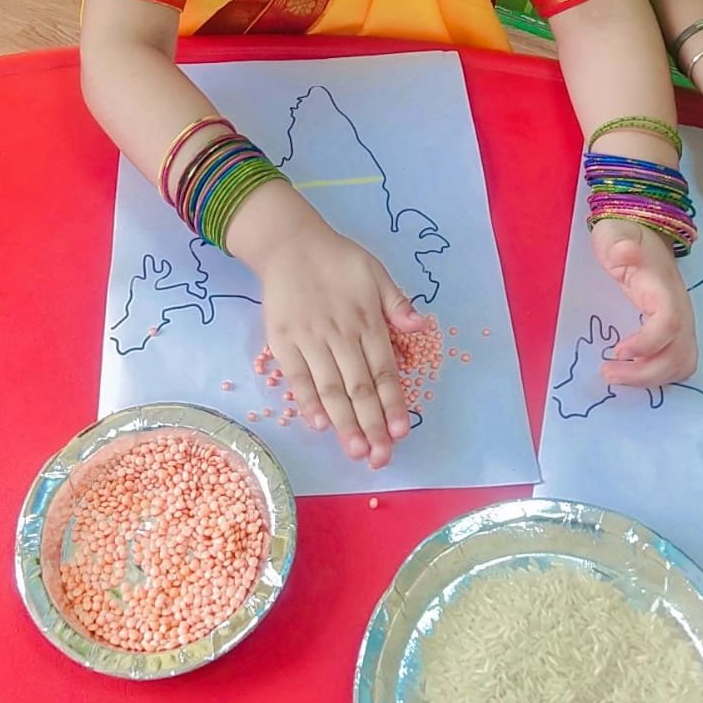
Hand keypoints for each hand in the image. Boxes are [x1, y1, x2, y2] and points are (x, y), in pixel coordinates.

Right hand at [241, 197, 424, 468]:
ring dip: (344, 422)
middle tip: (381, 458)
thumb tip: (420, 325)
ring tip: (356, 451)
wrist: (289, 243)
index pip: (384, 370)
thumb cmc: (336, 261)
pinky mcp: (283, 342)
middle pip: (359, 387)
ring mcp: (310, 340)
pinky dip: (307, 401)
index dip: (393, 403)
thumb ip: (396, 302)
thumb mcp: (375, 272)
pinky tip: (319, 424)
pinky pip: (297, 377)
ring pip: (330, 388)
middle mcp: (341, 335)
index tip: (401, 431)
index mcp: (367, 321)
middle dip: (372, 425)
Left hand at [591, 218, 697, 386]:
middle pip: (678, 352)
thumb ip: (618, 243)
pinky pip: (678, 362)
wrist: (641, 234)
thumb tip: (626, 251)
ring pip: (682, 362)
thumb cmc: (623, 235)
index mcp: (663, 287)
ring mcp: (680, 321)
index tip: (617, 350)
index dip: (648, 342)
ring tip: (616, 377)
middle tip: (608, 373)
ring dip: (652, 378)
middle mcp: (679, 308)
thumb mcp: (614, 233)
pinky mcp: (675, 331)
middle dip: (646, 372)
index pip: (670, 322)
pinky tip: (632, 373)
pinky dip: (659, 376)